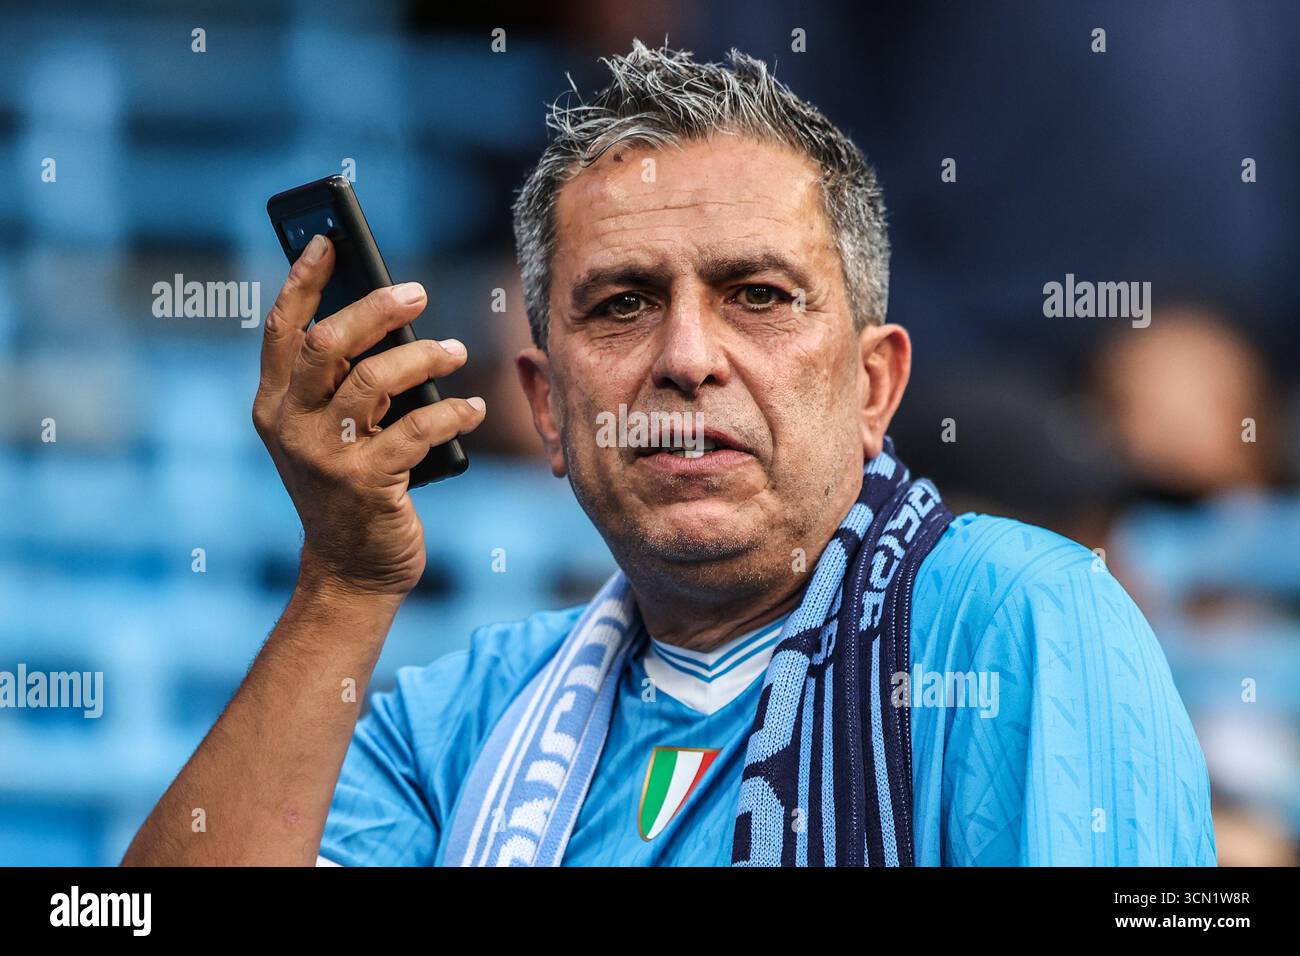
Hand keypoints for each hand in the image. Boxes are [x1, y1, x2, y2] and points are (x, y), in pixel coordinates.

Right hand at [251, 234, 485, 597]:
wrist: (352, 569)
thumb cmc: (352, 487)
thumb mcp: (332, 431)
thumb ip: (344, 382)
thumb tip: (390, 317)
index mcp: (274, 404)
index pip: (282, 329)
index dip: (304, 280)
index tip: (329, 240)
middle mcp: (289, 425)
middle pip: (328, 343)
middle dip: (375, 310)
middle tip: (417, 293)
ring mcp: (323, 456)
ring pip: (373, 380)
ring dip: (424, 358)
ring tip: (456, 351)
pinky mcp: (365, 483)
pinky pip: (416, 429)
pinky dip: (453, 412)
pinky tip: (475, 408)